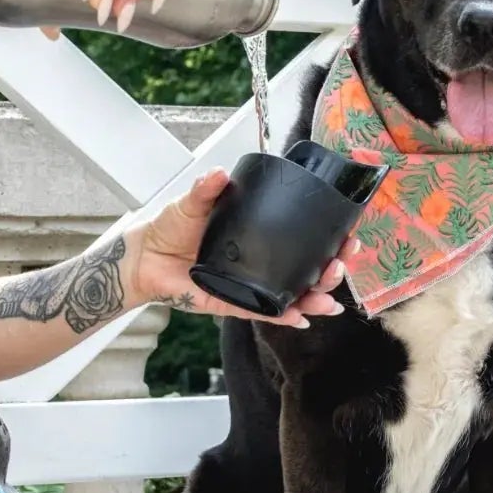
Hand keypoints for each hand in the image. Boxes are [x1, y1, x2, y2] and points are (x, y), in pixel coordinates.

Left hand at [129, 170, 356, 326]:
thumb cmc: (171, 227)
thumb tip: (221, 174)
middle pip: (307, 270)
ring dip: (314, 299)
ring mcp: (251, 284)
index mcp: (259, 235)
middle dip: (331, 272)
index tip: (348, 235)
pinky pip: (264, 313)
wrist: (144, 256)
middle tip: (339, 265)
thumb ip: (208, 188)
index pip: (303, 237)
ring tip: (329, 300)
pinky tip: (302, 319)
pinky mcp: (233, 303)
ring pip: (292, 296)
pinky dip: (283, 317)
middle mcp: (262, 261)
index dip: (330, 238)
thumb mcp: (193, 202)